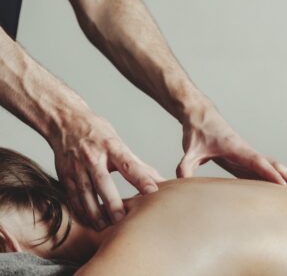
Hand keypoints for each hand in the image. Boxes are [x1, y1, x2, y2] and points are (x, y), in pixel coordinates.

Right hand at [49, 110, 164, 230]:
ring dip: (95, 212)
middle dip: (112, 203)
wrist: (65, 122)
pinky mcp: (64, 174)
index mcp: (111, 147)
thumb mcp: (119, 143)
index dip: (141, 179)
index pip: (129, 165)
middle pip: (103, 182)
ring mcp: (77, 166)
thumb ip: (138, 165)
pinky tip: (88, 221)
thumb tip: (160, 181)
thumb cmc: (98, 133)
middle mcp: (93, 157)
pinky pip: (72, 196)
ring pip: (85, 193)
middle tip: (122, 220)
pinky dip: (80, 211)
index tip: (153, 192)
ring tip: (105, 227)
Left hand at [176, 105, 286, 188]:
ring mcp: (247, 156)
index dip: (270, 175)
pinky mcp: (244, 159)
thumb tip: (182, 184)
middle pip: (274, 165)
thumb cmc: (197, 130)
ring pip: (274, 168)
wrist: (200, 115)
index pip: (256, 162)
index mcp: (236, 148)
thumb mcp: (189, 150)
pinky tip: (284, 192)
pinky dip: (278, 179)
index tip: (285, 187)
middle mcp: (246, 152)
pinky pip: (265, 171)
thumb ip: (186, 168)